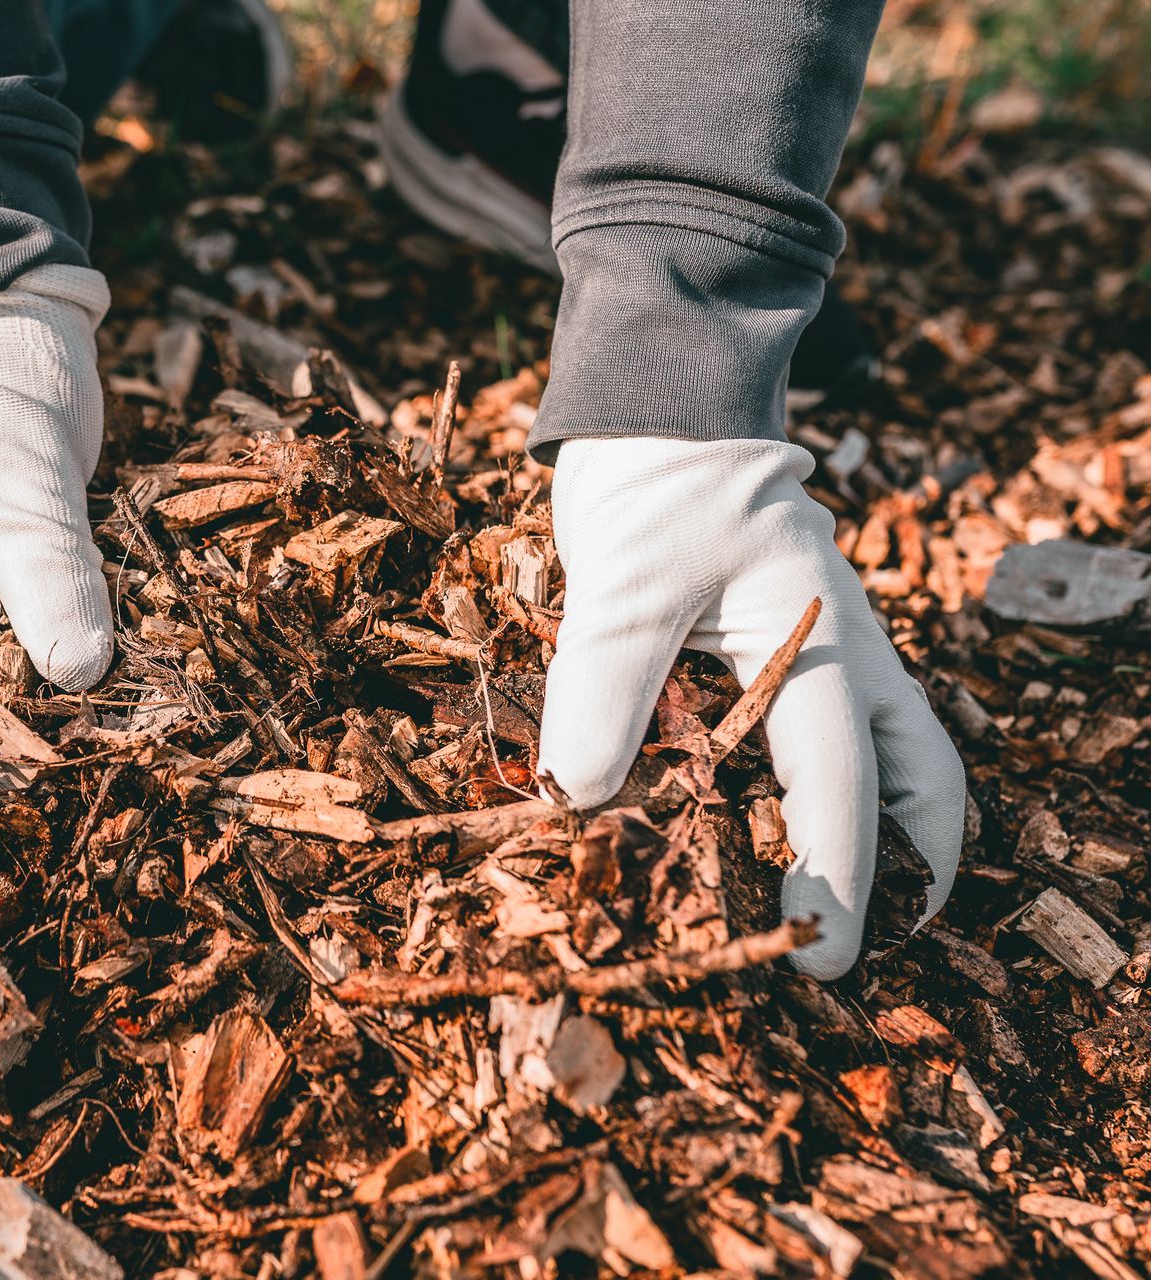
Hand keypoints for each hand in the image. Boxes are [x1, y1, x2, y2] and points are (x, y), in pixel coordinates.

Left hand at [536, 437, 965, 977]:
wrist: (659, 408)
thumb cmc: (650, 488)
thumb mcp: (621, 588)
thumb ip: (603, 691)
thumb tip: (581, 801)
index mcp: (821, 641)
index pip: (841, 778)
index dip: (836, 874)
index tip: (817, 955)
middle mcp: (845, 652)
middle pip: (919, 776)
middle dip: (908, 868)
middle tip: (869, 948)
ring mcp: (829, 647)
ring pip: (898, 753)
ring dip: (892, 831)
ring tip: (857, 905)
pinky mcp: (789, 646)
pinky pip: (838, 730)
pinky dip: (836, 788)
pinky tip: (783, 827)